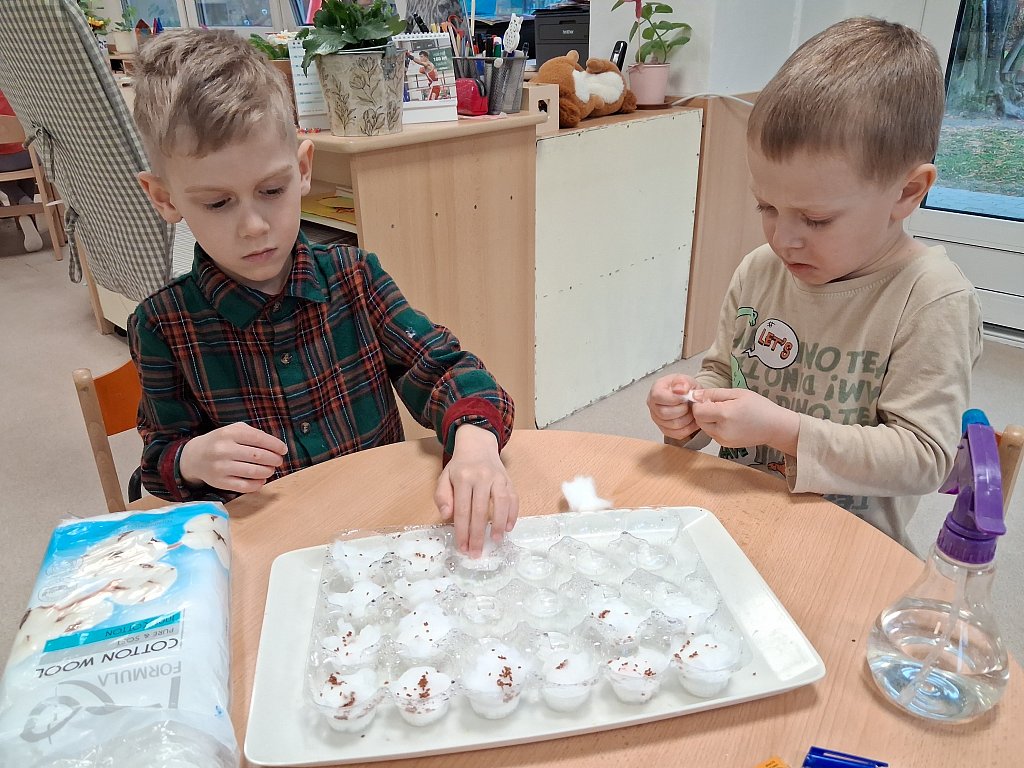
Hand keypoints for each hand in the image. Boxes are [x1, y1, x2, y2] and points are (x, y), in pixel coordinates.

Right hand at [179, 422, 287, 493]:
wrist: (194, 456)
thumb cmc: (220, 441)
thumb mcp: (233, 430)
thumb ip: (253, 433)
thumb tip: (275, 446)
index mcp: (230, 433)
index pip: (259, 439)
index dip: (275, 445)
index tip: (283, 450)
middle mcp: (224, 449)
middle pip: (259, 456)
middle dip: (274, 459)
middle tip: (278, 461)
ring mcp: (221, 467)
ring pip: (253, 472)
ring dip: (267, 472)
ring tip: (270, 469)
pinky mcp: (220, 482)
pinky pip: (245, 486)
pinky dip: (258, 484)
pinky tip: (261, 480)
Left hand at [434, 424, 517, 556]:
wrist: (478, 444)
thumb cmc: (460, 466)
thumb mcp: (444, 477)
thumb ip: (442, 496)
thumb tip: (447, 515)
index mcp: (463, 478)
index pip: (462, 509)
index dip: (462, 531)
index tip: (462, 547)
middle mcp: (482, 477)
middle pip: (480, 510)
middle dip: (478, 535)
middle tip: (477, 552)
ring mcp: (498, 478)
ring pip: (501, 503)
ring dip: (499, 524)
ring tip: (495, 540)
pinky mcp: (508, 479)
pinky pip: (513, 498)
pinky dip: (513, 513)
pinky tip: (509, 527)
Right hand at [647, 374, 700, 439]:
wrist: (689, 397)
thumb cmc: (686, 388)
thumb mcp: (687, 380)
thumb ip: (683, 382)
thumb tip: (679, 389)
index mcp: (656, 390)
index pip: (658, 396)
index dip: (674, 399)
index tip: (685, 398)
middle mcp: (653, 405)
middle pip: (664, 413)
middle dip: (682, 410)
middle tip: (689, 405)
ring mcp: (657, 419)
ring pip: (672, 425)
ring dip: (687, 420)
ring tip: (691, 412)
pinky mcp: (665, 429)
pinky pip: (676, 434)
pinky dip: (688, 428)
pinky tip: (691, 420)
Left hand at [690, 388, 799, 454]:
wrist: (775, 427)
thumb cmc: (759, 407)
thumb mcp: (738, 393)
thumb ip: (714, 394)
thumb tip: (695, 395)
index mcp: (725, 414)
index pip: (697, 411)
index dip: (699, 403)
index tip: (709, 398)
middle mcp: (721, 430)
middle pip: (698, 420)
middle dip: (703, 411)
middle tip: (717, 404)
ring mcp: (723, 440)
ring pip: (704, 428)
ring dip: (708, 419)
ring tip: (725, 413)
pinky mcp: (725, 445)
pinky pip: (712, 434)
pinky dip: (715, 427)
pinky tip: (728, 421)